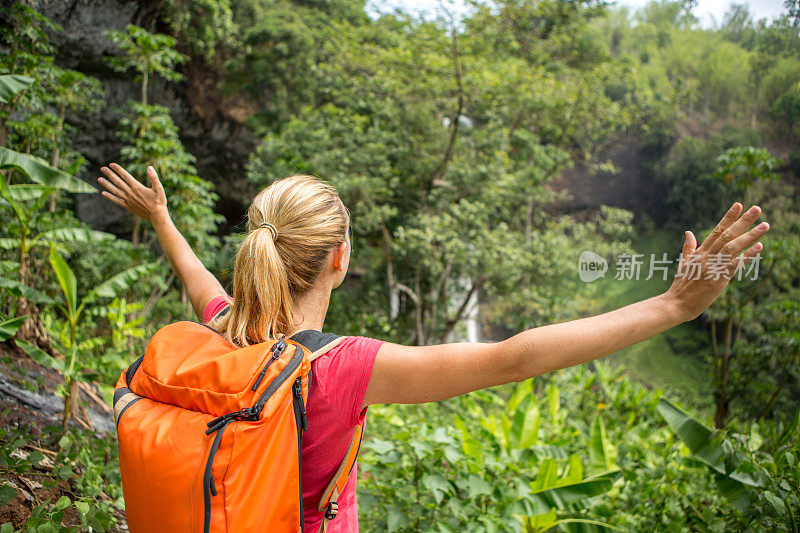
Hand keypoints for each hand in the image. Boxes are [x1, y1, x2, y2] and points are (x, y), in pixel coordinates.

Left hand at [98, 163, 167, 223]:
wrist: (157, 216)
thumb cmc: (159, 201)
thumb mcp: (159, 188)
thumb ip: (154, 177)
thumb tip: (149, 167)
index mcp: (137, 187)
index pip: (125, 176)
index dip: (118, 169)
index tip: (111, 164)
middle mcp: (131, 193)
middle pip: (118, 182)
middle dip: (110, 174)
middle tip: (102, 168)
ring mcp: (128, 200)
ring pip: (115, 191)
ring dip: (106, 184)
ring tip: (99, 179)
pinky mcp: (127, 206)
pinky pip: (116, 201)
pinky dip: (110, 197)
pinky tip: (103, 193)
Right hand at [664, 202, 768, 321]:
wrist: (676, 303)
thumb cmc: (681, 286)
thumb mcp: (684, 263)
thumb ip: (688, 247)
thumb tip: (688, 232)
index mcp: (700, 252)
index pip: (716, 230)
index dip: (728, 217)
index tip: (739, 205)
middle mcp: (707, 256)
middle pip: (727, 234)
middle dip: (743, 221)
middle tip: (757, 208)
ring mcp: (713, 266)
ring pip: (733, 246)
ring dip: (750, 235)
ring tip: (765, 225)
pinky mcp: (718, 278)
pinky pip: (735, 264)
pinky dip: (748, 255)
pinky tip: (759, 247)